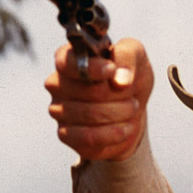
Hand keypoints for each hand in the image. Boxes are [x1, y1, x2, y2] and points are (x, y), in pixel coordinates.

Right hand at [45, 38, 153, 160]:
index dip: (93, 68)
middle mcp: (57, 83)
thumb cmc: (128, 78)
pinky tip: (126, 128)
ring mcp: (58, 110)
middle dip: (118, 95)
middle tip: (132, 97)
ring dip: (119, 113)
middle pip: (87, 91)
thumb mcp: (135, 56)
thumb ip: (127, 56)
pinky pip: (88, 136)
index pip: (68, 62)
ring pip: (90, 114)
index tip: (112, 70)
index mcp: (68, 59)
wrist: (132, 111)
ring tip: (131, 109)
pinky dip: (113, 134)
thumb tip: (120, 80)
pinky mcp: (65, 134)